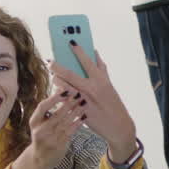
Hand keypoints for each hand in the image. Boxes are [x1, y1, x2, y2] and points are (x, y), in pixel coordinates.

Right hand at [9, 91, 84, 168]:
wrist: (41, 158)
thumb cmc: (42, 135)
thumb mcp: (39, 123)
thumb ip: (47, 110)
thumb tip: (60, 90)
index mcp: (34, 122)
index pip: (42, 107)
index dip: (54, 98)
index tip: (64, 90)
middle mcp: (40, 131)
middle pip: (57, 114)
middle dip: (69, 103)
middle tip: (78, 93)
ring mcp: (50, 139)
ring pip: (66, 122)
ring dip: (76, 111)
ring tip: (84, 102)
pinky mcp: (59, 145)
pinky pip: (70, 131)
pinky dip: (78, 123)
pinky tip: (84, 116)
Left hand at [49, 44, 136, 162]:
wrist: (118, 126)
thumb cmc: (113, 104)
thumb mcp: (109, 85)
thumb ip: (101, 69)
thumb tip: (95, 53)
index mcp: (101, 80)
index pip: (87, 62)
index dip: (78, 51)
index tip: (70, 42)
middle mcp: (92, 89)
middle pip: (70, 74)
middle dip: (57, 67)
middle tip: (50, 61)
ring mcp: (84, 101)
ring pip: (64, 88)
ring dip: (57, 81)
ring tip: (54, 77)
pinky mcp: (79, 112)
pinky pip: (65, 102)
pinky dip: (61, 96)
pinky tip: (58, 93)